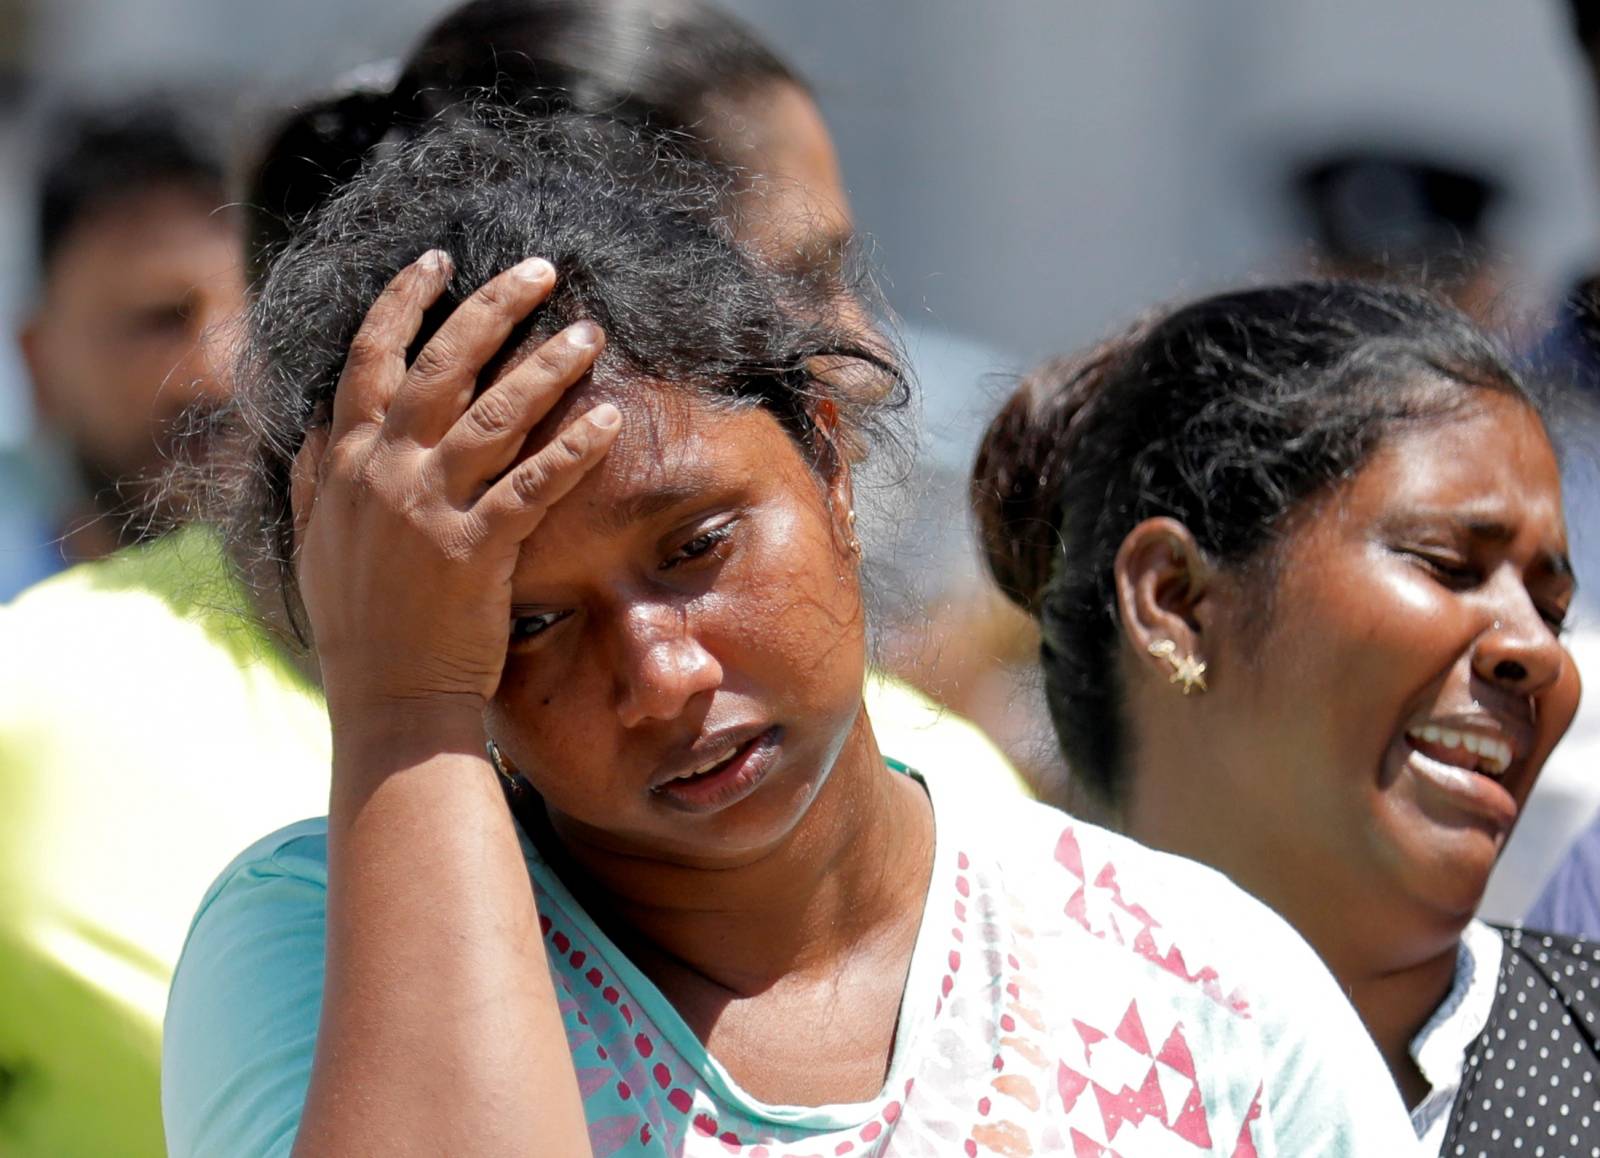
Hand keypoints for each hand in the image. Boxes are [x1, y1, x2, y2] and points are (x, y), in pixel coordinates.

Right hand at [290, 250, 619, 727]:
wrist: (387, 701)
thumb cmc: (359, 624)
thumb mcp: (318, 542)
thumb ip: (321, 478)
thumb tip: (322, 429)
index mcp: (347, 464)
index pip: (369, 359)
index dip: (403, 302)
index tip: (438, 262)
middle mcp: (384, 473)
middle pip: (442, 365)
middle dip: (492, 306)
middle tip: (541, 269)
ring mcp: (429, 510)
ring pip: (494, 415)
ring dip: (546, 366)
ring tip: (590, 333)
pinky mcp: (475, 550)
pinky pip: (533, 486)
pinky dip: (573, 450)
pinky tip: (610, 421)